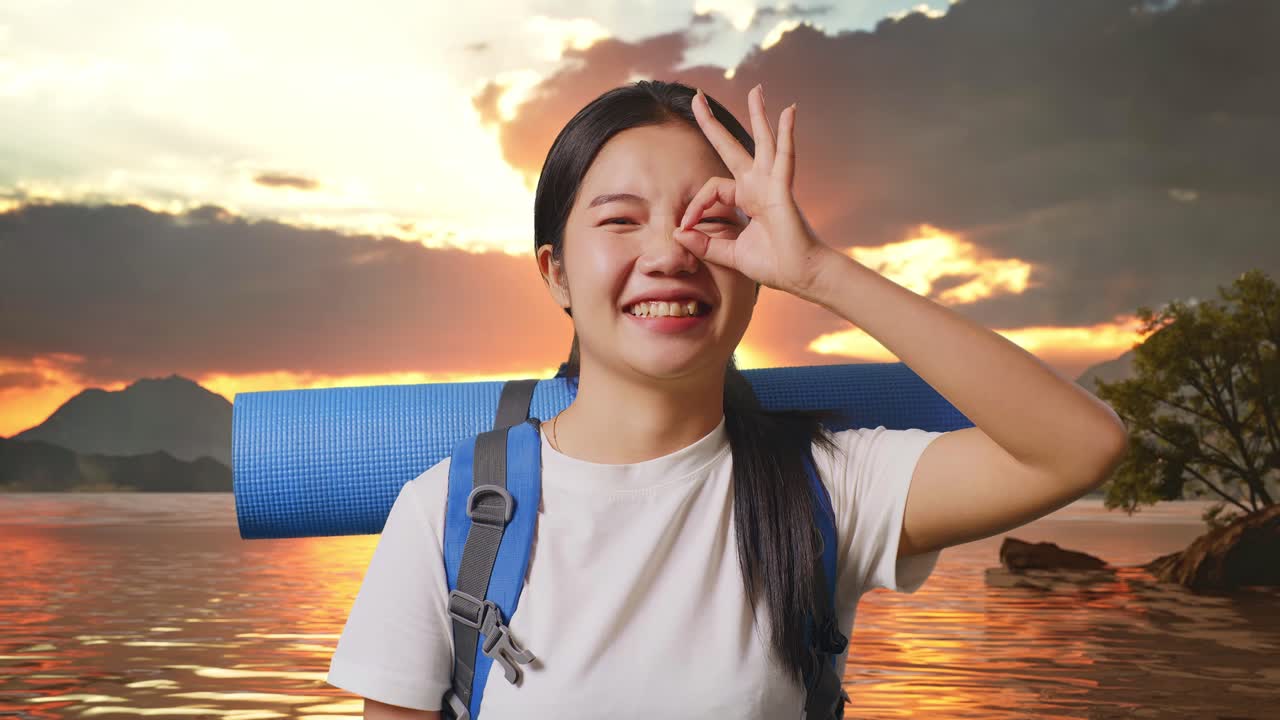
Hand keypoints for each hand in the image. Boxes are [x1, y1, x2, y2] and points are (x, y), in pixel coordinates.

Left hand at [676, 84, 834, 299]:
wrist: (802, 275)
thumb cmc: (773, 264)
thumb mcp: (730, 254)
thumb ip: (705, 244)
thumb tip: (678, 234)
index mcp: (746, 199)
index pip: (711, 190)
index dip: (694, 206)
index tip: (685, 227)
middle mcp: (758, 186)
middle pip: (732, 147)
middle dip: (713, 123)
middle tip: (697, 97)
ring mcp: (772, 185)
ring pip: (763, 142)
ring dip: (758, 115)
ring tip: (756, 91)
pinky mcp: (783, 190)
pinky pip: (785, 156)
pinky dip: (786, 134)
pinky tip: (788, 112)